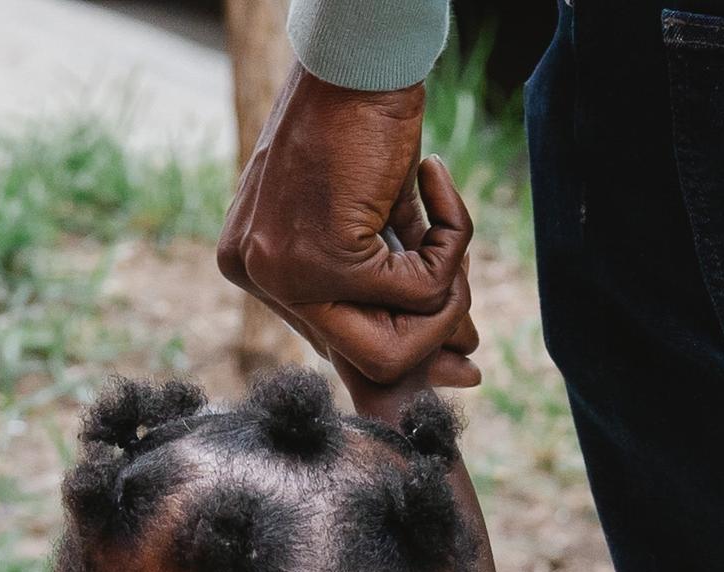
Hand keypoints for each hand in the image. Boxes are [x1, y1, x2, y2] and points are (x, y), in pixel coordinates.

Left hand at [219, 68, 480, 396]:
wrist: (360, 56)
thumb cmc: (364, 121)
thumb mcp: (373, 215)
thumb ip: (396, 284)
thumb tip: (461, 355)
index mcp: (254, 263)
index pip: (338, 344)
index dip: (407, 349)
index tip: (463, 360)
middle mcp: (256, 274)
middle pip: (368, 363)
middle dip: (432, 341)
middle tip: (468, 317)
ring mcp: (284, 273)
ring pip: (398, 342)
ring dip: (449, 293)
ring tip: (453, 233)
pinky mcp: (326, 261)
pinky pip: (422, 292)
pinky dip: (451, 244)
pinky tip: (437, 184)